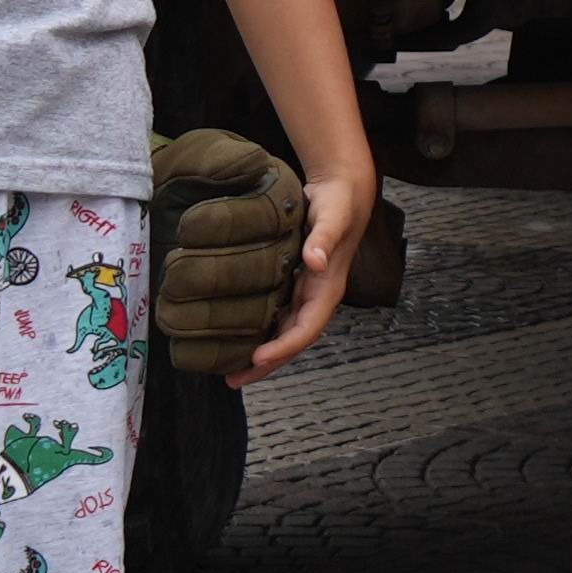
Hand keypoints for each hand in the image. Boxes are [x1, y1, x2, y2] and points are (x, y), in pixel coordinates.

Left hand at [144, 128, 326, 387]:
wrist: (342, 191)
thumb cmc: (338, 204)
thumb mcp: (333, 217)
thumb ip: (324, 239)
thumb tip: (315, 262)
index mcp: (327, 289)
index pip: (307, 329)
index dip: (283, 347)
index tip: (256, 359)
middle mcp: (316, 298)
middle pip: (292, 341)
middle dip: (267, 364)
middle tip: (233, 381)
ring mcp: (305, 294)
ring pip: (283, 332)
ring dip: (260, 354)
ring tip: (229, 371)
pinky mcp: (293, 285)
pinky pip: (276, 316)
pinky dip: (259, 331)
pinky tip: (237, 338)